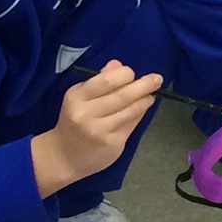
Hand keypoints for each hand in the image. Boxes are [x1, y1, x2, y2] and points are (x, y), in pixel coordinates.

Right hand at [31, 60, 161, 196]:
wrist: (64, 156)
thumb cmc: (73, 120)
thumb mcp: (79, 96)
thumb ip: (98, 80)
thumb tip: (118, 65)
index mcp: (77, 97)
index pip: (107, 80)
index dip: (125, 74)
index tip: (131, 73)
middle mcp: (87, 114)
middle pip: (123, 95)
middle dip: (144, 85)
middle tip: (157, 79)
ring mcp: (100, 131)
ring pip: (131, 110)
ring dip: (145, 100)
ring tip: (150, 95)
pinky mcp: (112, 144)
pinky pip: (132, 124)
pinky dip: (140, 113)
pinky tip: (142, 108)